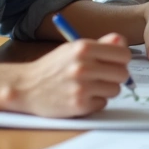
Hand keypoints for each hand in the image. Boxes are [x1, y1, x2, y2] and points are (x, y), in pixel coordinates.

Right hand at [8, 33, 130, 117]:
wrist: (25, 87)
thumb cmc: (53, 67)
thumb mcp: (74, 48)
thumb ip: (101, 44)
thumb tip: (122, 42)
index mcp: (84, 48)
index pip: (123, 54)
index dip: (121, 59)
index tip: (115, 62)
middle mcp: (83, 66)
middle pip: (122, 74)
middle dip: (116, 76)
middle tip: (103, 76)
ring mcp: (81, 87)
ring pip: (115, 90)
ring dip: (106, 90)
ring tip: (90, 86)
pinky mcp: (79, 105)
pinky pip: (103, 103)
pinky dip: (95, 102)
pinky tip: (82, 96)